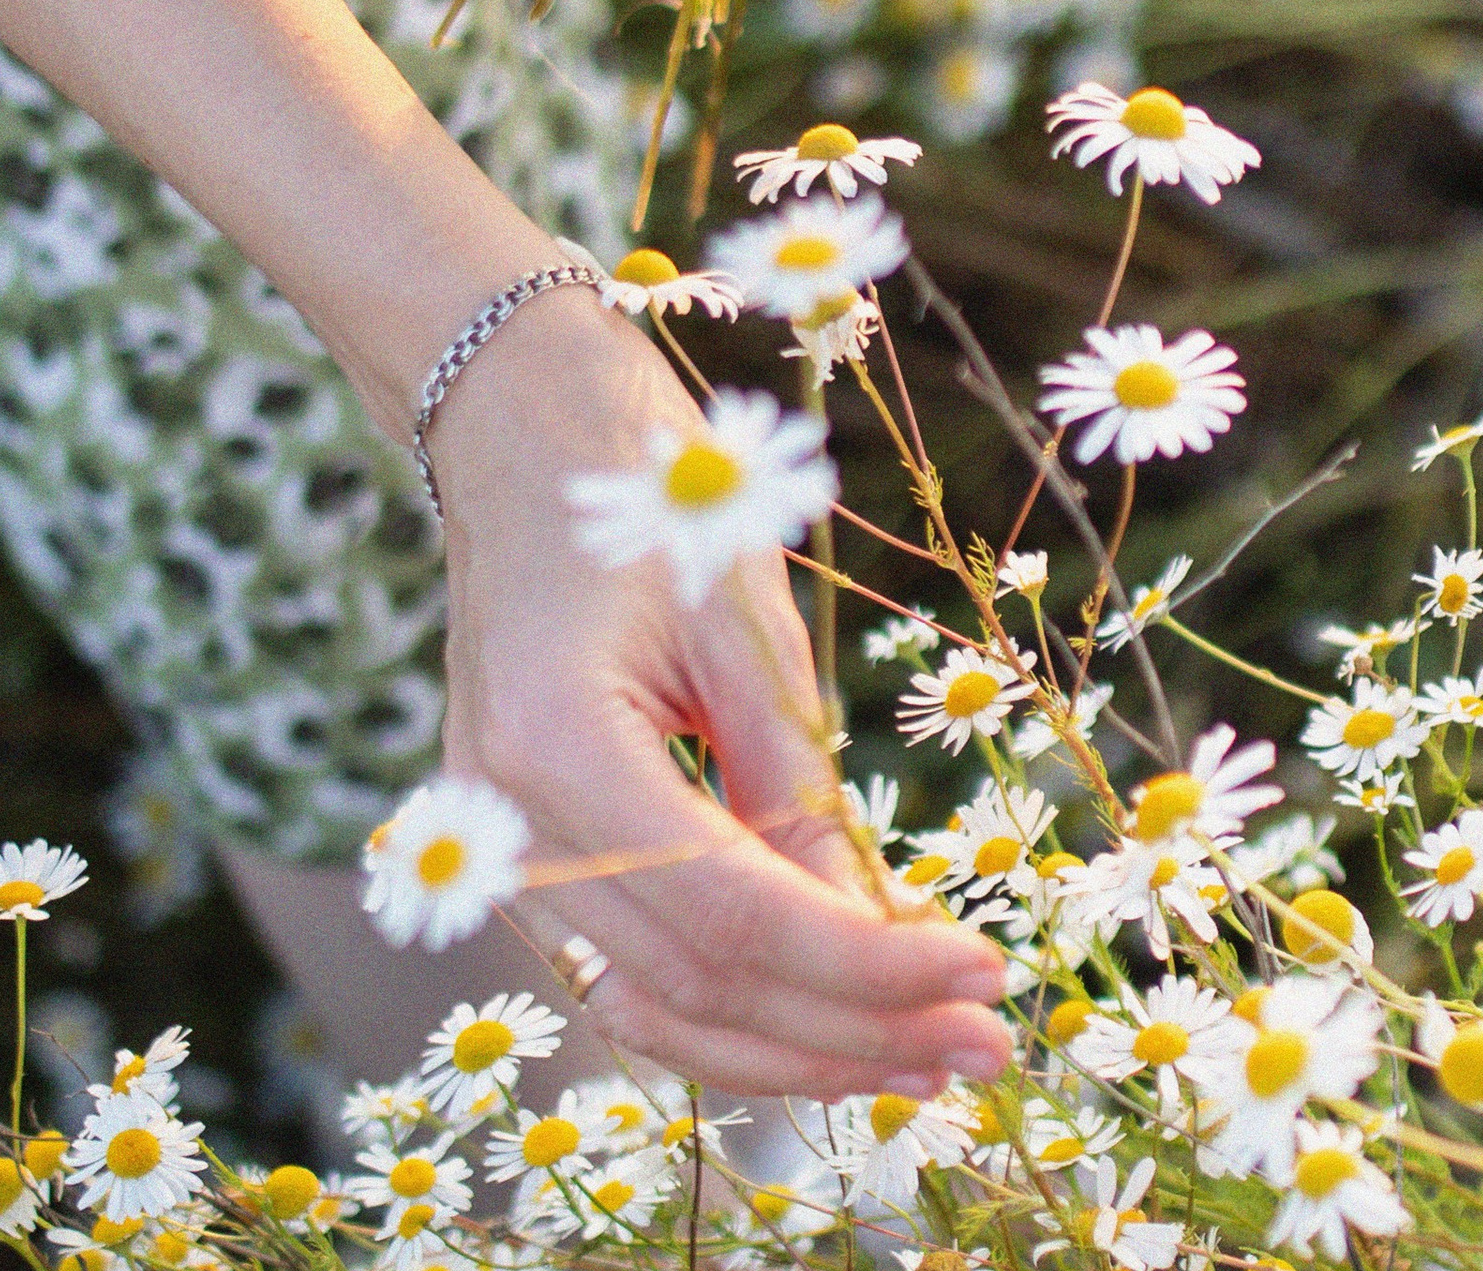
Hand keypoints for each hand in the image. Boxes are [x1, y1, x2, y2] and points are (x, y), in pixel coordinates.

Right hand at [430, 286, 1013, 1096]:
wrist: (521, 428)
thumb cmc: (649, 492)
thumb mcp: (748, 623)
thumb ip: (796, 787)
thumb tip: (881, 936)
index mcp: (557, 746)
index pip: (732, 917)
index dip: (866, 969)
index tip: (981, 978)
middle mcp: (506, 824)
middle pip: (696, 989)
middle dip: (853, 1031)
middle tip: (984, 1047)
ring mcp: (498, 851)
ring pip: (658, 1010)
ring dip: (800, 1049)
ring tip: (926, 1054)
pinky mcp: (520, 854)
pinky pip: (630, 968)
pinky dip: (733, 1006)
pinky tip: (832, 1016)